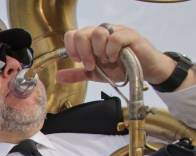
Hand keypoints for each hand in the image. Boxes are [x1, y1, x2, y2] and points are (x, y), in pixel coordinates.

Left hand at [59, 25, 176, 85]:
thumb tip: (58, 76)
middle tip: (91, 64)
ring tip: (107, 61)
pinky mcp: (130, 35)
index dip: (71, 48)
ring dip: (99, 51)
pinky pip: (115, 37)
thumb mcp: (94, 74)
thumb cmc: (121, 69)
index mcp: (91, 39)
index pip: (73, 34)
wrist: (144, 72)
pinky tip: (116, 58)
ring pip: (98, 32)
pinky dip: (112, 50)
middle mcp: (102, 32)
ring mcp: (116, 31)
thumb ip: (77, 74)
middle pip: (83, 33)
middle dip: (83, 52)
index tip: (78, 61)